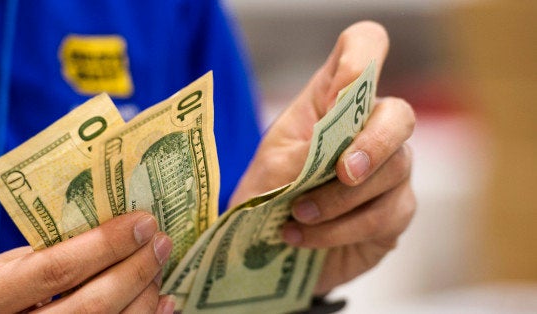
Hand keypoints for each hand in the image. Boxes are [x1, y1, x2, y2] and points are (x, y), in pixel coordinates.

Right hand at [0, 211, 175, 312]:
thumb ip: (34, 257)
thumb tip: (101, 231)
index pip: (57, 269)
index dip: (105, 245)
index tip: (142, 222)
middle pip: (91, 306)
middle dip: (135, 271)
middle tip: (161, 242)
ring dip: (144, 298)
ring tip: (160, 267)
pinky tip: (162, 304)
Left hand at [229, 21, 415, 294]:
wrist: (267, 245)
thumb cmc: (270, 190)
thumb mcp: (273, 167)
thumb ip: (305, 155)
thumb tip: (338, 157)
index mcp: (332, 98)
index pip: (364, 48)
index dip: (363, 55)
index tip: (344, 88)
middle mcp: (371, 127)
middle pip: (399, 116)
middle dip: (372, 146)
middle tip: (342, 174)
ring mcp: (391, 169)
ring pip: (393, 172)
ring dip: (339, 201)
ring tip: (298, 216)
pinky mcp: (396, 210)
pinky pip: (385, 216)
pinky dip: (340, 230)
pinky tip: (304, 237)